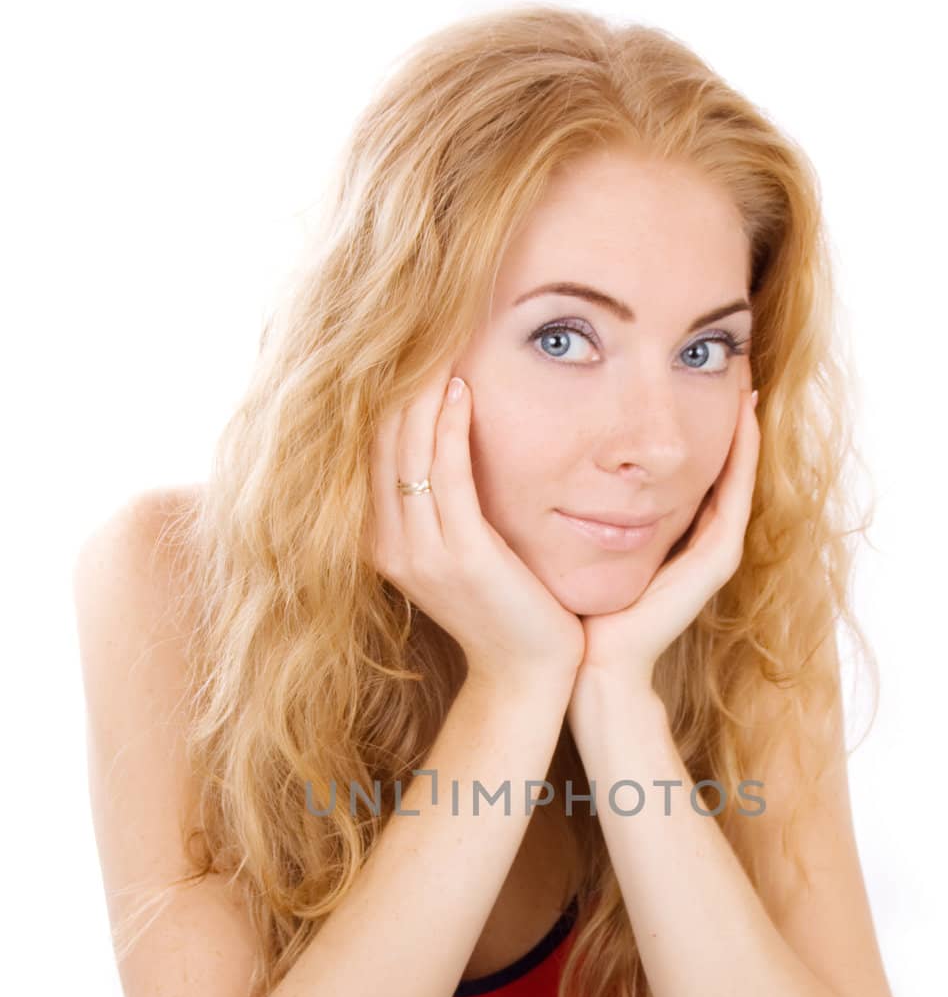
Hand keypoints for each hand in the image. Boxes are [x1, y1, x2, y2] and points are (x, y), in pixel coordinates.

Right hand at [370, 363, 585, 687]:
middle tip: (416, 324)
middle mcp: (388, 547)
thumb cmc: (507, 606)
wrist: (530, 672)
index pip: (368, 453)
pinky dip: (450, 427)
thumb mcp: (461, 551)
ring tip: (437, 341)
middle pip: (377, 444)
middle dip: (396, 384)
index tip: (403, 344)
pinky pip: (445, 475)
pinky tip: (461, 388)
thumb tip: (441, 442)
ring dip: (421, 393)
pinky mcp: (459, 556)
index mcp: (380, 544)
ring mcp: (419, 554)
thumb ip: (440, 505)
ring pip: (407, 452)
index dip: (382, 397)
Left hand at [574, 366, 760, 695]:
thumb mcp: (579, 537)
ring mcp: (713, 551)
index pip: (693, 466)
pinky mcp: (715, 561)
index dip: (697, 420)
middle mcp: (700, 540)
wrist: (591, 662)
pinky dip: (742, 457)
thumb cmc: (577, 604)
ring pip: (738, 474)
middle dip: (729, 415)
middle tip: (736, 357)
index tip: (692, 371)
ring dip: (745, 427)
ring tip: (746, 376)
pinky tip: (742, 418)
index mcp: (672, 533)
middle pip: (723, 464)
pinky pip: (735, 496)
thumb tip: (550, 452)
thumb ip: (579, 501)